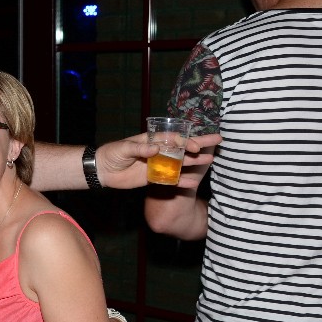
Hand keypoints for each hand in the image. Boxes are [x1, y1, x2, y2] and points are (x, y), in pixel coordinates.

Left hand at [97, 132, 220, 189]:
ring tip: (211, 160)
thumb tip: (156, 149)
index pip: (173, 139)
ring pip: (181, 162)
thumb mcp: (124, 148)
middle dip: (200, 144)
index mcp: (152, 140)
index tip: (195, 147)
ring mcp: (158, 164)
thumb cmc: (112, 153)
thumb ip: (140, 148)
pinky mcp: (155, 177)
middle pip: (182, 147)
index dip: (185, 142)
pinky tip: (194, 182)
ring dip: (195, 162)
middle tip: (218, 140)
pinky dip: (182, 181)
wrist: (103, 170)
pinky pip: (172, 179)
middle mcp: (159, 151)